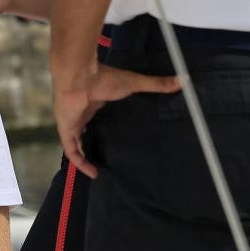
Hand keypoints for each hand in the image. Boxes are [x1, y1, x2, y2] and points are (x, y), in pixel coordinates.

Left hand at [52, 61, 182, 177]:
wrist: (80, 77)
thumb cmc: (104, 78)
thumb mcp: (134, 83)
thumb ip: (156, 84)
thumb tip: (182, 80)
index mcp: (95, 102)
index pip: (97, 116)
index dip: (103, 125)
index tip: (115, 136)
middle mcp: (82, 113)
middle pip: (85, 131)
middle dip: (92, 143)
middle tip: (106, 157)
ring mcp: (73, 123)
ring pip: (77, 143)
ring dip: (85, 156)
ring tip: (99, 170)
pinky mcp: (67, 130)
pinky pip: (72, 151)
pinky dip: (81, 162)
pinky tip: (92, 173)